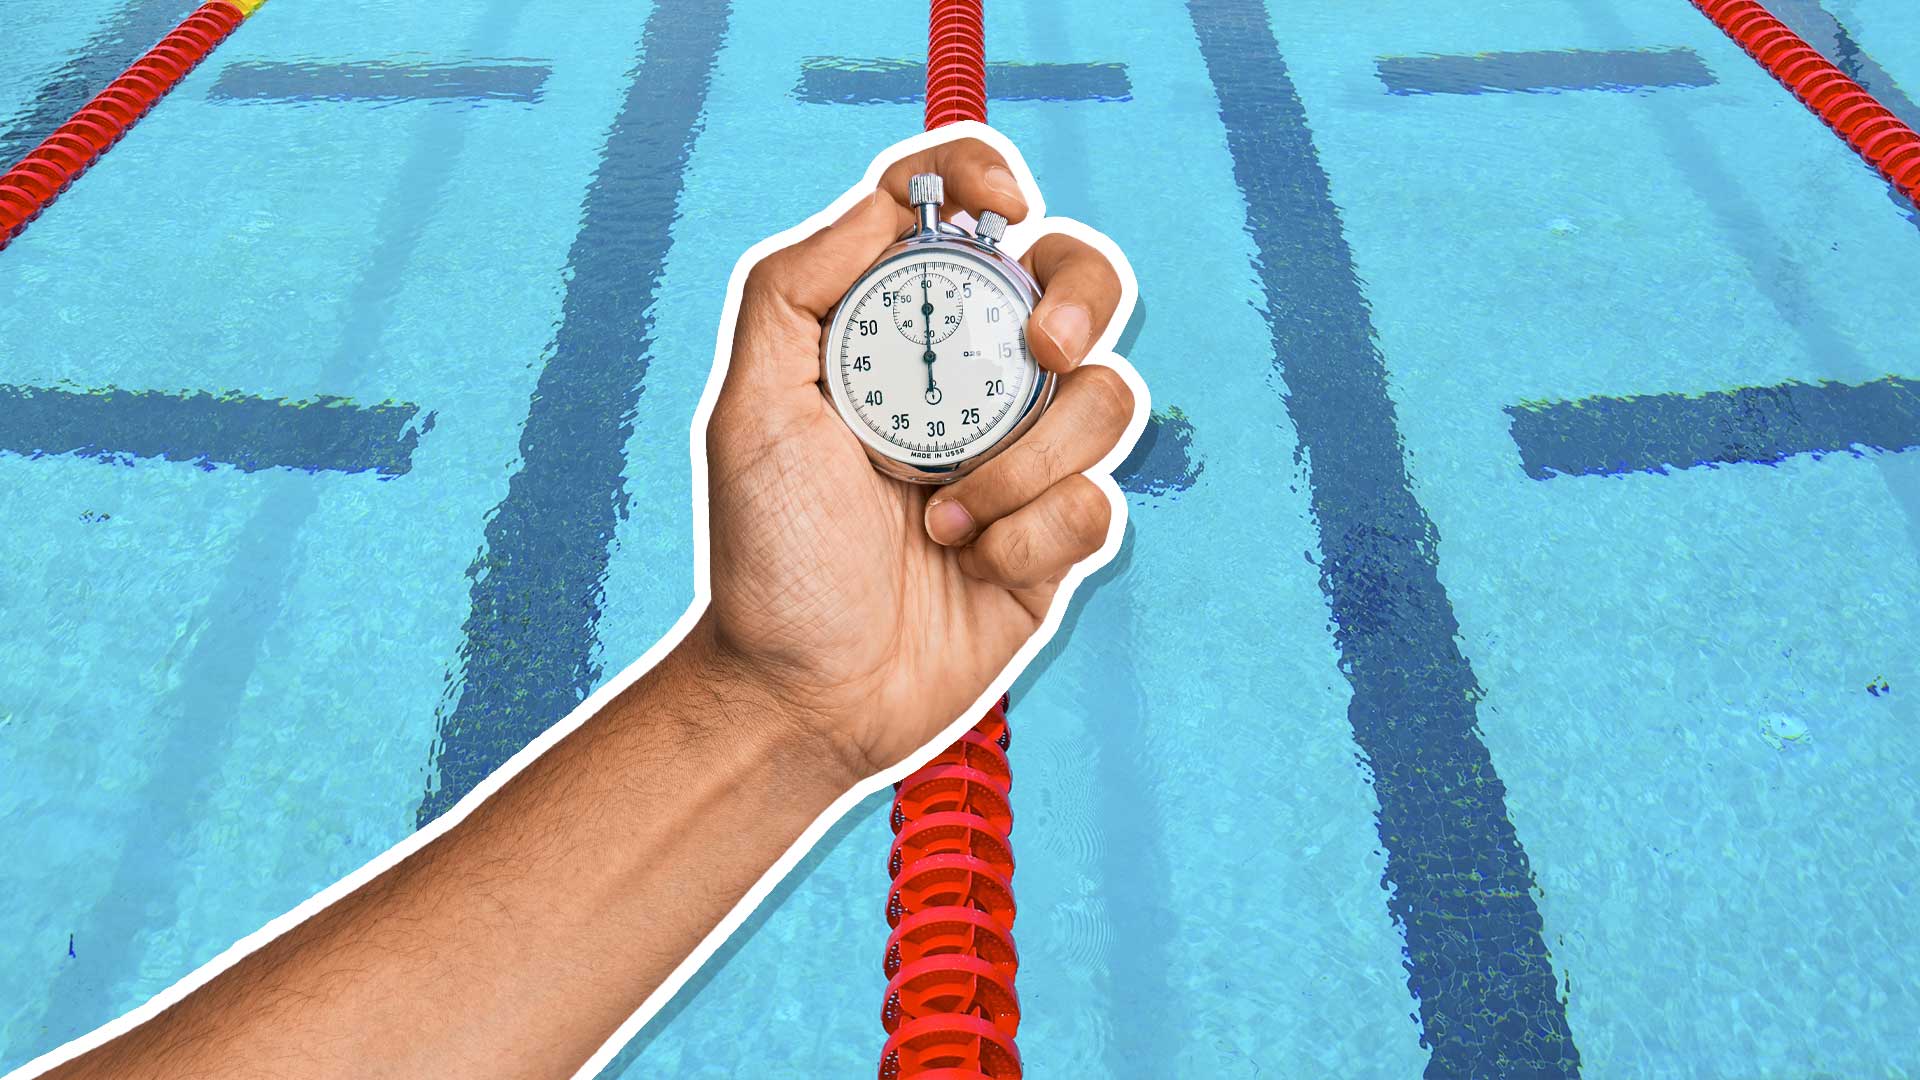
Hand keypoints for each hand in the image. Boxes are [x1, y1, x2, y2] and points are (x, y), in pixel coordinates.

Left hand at [697, 135, 1139, 778]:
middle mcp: (972, 382)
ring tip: (947, 517)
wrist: (804, 692)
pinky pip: (1097, 502)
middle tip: (1044, 349)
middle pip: (1075, 283)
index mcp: (901, 335)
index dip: (991, 178)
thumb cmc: (770, 552)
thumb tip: (888, 203)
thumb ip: (796, 286)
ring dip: (1031, 461)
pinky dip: (1033, 536)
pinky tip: (972, 564)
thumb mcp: (753, 407)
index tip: (1002, 202)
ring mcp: (1023, 457)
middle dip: (1083, 296)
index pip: (962, 217)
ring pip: (1106, 398)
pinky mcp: (1056, 537)